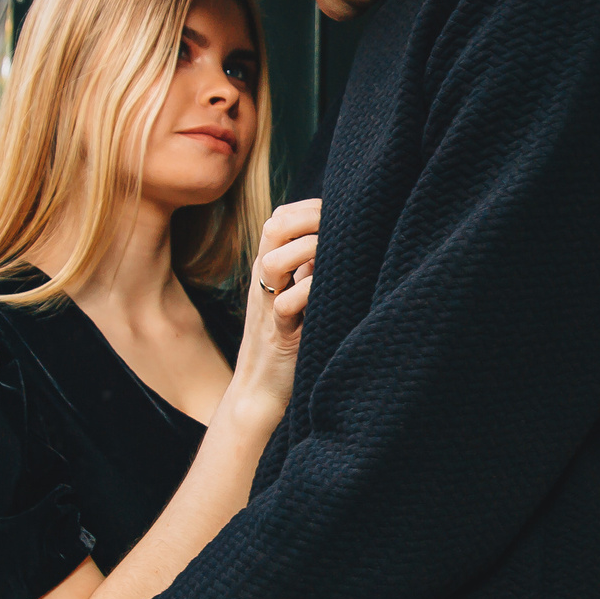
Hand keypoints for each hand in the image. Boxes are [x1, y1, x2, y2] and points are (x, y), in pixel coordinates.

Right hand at [230, 199, 318, 421]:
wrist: (259, 391)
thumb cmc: (287, 342)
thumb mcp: (298, 297)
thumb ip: (309, 269)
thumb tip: (340, 239)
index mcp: (270, 270)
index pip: (280, 219)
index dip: (308, 208)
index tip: (338, 211)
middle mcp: (265, 282)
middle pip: (274, 228)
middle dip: (308, 219)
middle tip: (337, 227)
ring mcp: (268, 306)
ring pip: (272, 261)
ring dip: (306, 251)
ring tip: (331, 257)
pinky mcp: (278, 334)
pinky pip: (285, 304)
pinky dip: (306, 292)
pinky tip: (326, 293)